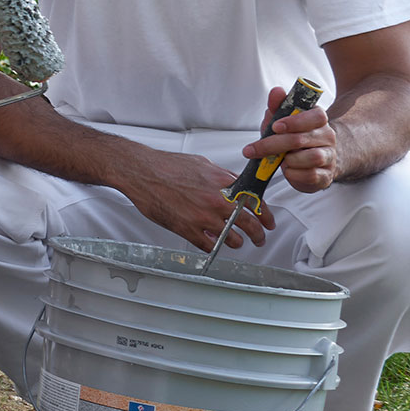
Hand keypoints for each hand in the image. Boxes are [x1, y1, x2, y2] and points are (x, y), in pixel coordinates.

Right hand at [115, 149, 274, 252]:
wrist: (141, 171)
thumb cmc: (166, 165)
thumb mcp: (203, 164)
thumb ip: (223, 177)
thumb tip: (236, 185)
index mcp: (222, 184)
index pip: (255, 203)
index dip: (266, 216)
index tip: (268, 222)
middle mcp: (216, 201)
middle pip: (249, 224)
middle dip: (258, 235)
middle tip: (259, 239)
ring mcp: (202, 217)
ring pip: (232, 239)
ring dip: (236, 242)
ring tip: (235, 242)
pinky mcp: (187, 229)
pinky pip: (209, 246)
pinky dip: (213, 246)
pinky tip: (213, 243)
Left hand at [249, 85, 339, 192]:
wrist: (311, 161)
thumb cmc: (292, 136)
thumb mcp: (281, 119)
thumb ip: (278, 105)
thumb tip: (277, 91)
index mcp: (318, 119)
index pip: (316, 116)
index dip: (295, 121)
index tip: (275, 126)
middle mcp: (327, 136)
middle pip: (303, 139)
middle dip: (274, 144)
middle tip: (254, 149)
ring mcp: (329, 156)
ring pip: (312, 158)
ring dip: (288, 160)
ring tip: (280, 160)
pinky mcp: (327, 175)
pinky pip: (311, 175)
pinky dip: (294, 174)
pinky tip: (288, 170)